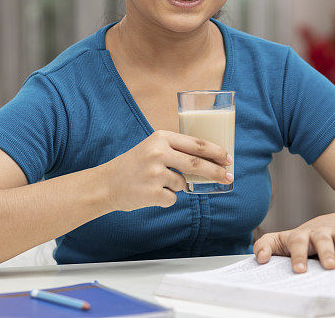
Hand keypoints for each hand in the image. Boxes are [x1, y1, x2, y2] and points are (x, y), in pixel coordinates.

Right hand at [100, 130, 232, 211]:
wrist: (105, 184)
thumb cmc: (134, 166)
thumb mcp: (153, 148)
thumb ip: (177, 150)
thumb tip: (210, 161)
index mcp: (161, 137)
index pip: (196, 144)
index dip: (215, 152)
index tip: (228, 158)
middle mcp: (158, 153)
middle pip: (197, 164)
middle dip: (216, 172)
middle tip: (229, 177)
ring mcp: (155, 173)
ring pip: (183, 183)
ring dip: (177, 186)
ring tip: (156, 182)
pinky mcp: (152, 193)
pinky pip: (173, 198)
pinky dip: (166, 198)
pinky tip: (150, 193)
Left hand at [253, 226, 334, 273]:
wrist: (320, 229)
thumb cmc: (298, 241)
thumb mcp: (279, 242)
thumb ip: (265, 246)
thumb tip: (260, 258)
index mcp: (300, 236)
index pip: (297, 242)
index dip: (298, 255)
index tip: (299, 270)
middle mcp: (320, 233)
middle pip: (322, 239)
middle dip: (326, 253)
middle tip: (330, 266)